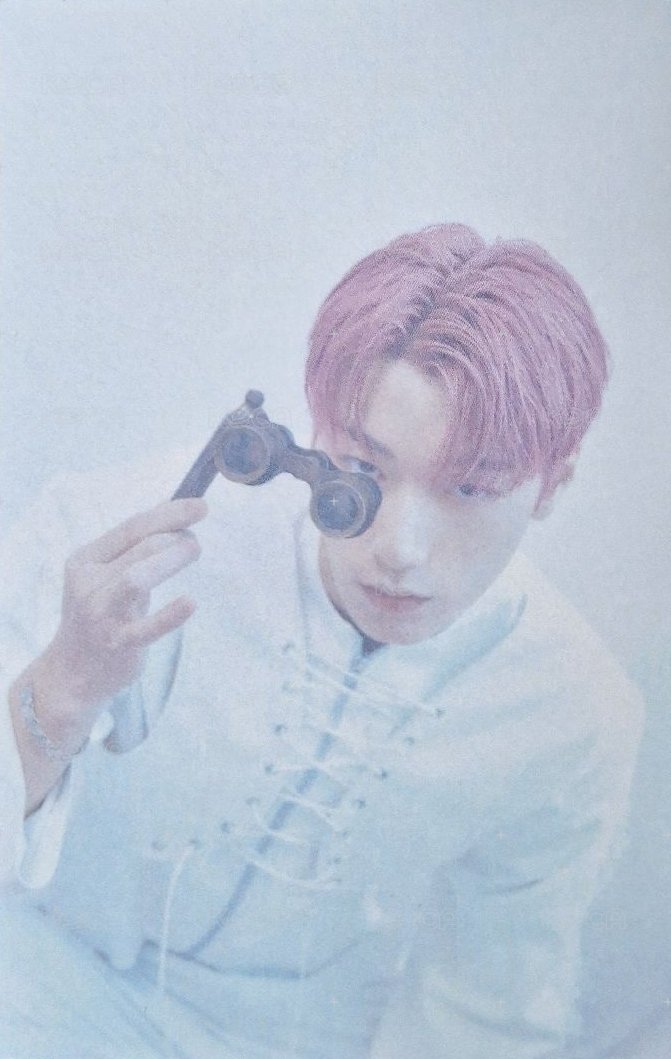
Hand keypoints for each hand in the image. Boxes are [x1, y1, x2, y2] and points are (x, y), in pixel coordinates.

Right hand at [41, 497, 206, 727]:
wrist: (72, 671)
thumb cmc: (101, 614)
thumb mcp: (108, 577)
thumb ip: (135, 550)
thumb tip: (174, 514)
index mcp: (86, 560)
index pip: (131, 527)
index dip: (169, 513)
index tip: (200, 506)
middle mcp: (89, 584)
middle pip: (138, 547)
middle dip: (174, 536)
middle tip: (195, 542)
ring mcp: (101, 614)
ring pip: (136, 578)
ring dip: (170, 560)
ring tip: (194, 551)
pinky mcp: (117, 644)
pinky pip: (146, 628)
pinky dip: (170, 614)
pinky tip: (190, 602)